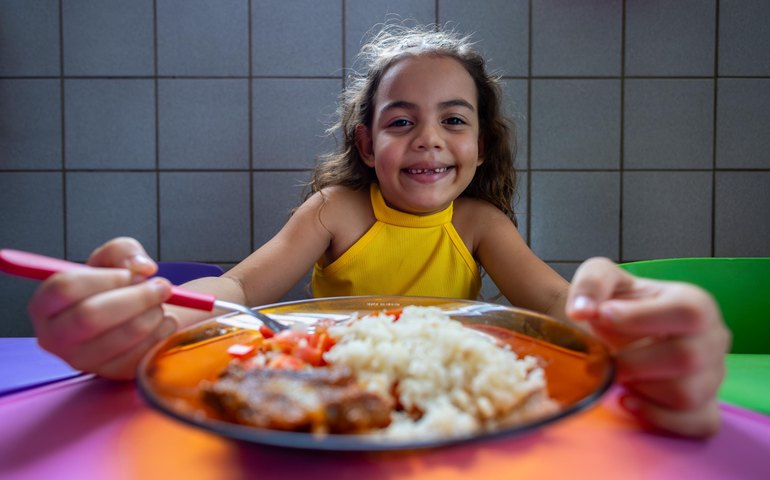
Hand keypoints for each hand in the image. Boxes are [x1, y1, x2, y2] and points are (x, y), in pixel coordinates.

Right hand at [27, 237, 177, 379]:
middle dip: (136, 297)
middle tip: (162, 286)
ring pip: (120, 337)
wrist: (135, 316)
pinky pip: (139, 356)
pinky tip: (165, 322)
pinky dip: (161, 334)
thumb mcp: (114, 258)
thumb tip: (142, 268)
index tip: (131, 274)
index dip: (105, 278)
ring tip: (161, 304)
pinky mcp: (110, 374)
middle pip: (90, 316)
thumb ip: (123, 251)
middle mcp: (55, 337)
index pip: (64, 288)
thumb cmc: (116, 286)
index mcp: (45, 304)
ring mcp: (81, 360)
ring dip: (152, 315)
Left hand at [566, 257, 730, 436]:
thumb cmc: (616, 302)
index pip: (687, 312)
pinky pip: (697, 423)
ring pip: (687, 395)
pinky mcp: (706, 407)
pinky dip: (658, 417)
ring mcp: (713, 376)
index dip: (641, 317)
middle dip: (633, 362)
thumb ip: (591, 283)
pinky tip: (628, 400)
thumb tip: (581, 311)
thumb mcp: (600, 277)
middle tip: (605, 359)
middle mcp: (713, 339)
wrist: (616, 331)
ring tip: (618, 375)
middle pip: (686, 358)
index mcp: (695, 303)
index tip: (603, 316)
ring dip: (641, 389)